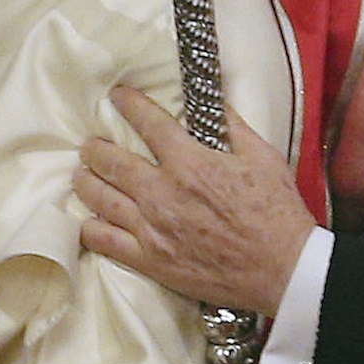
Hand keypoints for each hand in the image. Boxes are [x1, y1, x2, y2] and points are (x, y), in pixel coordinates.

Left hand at [75, 83, 315, 315]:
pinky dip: (90, 227)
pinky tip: (87, 220)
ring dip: (86, 182)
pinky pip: (105, 241)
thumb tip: (212, 98)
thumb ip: (232, 125)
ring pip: (101, 198)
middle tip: (90, 145)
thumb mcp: (262, 156)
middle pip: (112, 162)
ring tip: (81, 175)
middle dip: (96, 149)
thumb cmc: (276, 210)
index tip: (117, 96)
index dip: (129, 104)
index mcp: (189, 162)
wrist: (282, 267)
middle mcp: (162, 192)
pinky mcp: (150, 259)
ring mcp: (151, 228)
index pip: (148, 123)